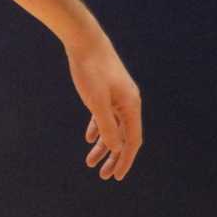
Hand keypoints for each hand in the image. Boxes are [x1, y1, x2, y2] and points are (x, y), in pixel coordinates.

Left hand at [67, 33, 142, 179]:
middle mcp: (127, 103)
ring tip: (90, 163)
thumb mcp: (96, 101)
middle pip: (124, 137)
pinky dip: (98, 128)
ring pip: (113, 128)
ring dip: (104, 146)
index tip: (117, 176)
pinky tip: (90, 139)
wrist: (84, 40)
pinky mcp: (105, 91)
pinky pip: (104, 116)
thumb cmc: (91, 70)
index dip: (125, 160)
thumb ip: (107, 125)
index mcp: (131, 106)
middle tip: (103, 175)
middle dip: (114, 158)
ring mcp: (117, 97)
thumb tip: (117, 147)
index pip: (132, 140)